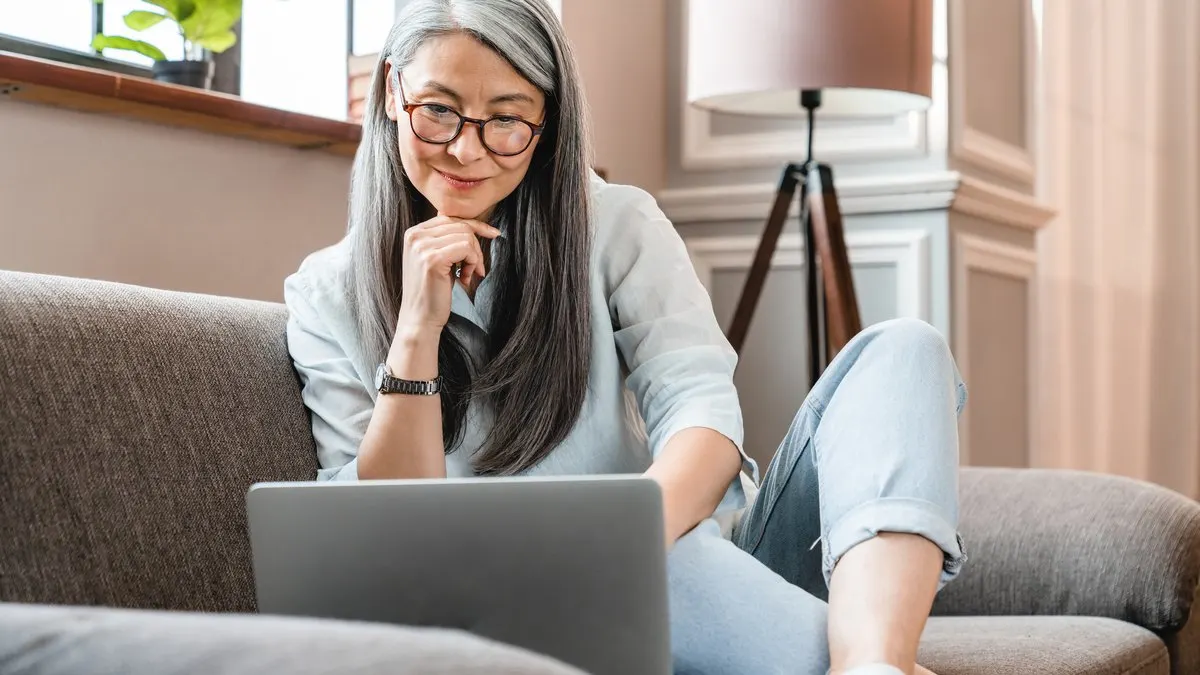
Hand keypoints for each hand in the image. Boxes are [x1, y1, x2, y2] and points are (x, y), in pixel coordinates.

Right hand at [396, 214, 500, 333]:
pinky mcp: (432, 259)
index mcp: (413, 233)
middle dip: (476, 246)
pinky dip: (473, 262)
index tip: (493, 233)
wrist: (420, 319)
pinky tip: (465, 278)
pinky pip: (466, 248)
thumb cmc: (432, 291)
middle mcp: (414, 235)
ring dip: (474, 257)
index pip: (450, 218)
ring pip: (466, 236)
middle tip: (476, 268)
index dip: (474, 226)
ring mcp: (422, 246)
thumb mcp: (436, 259)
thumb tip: (470, 224)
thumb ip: (445, 240)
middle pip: (460, 225)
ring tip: (468, 275)